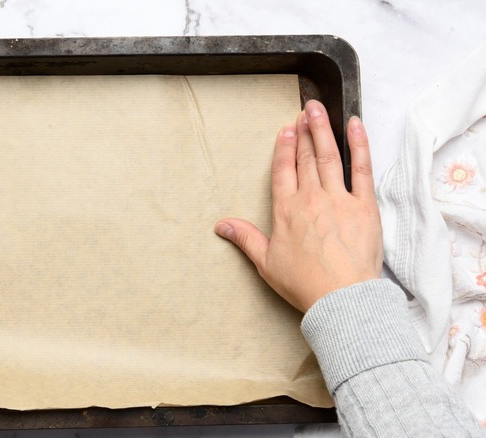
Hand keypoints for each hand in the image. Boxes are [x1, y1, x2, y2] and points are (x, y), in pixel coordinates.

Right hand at [215, 100, 382, 311]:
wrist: (341, 298)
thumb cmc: (304, 284)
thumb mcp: (266, 263)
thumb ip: (245, 238)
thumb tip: (221, 226)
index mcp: (286, 211)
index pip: (284, 170)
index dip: (284, 148)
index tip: (286, 130)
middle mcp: (310, 199)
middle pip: (305, 158)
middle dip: (305, 131)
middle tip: (305, 110)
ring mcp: (339, 199)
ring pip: (329, 156)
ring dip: (323, 130)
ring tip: (319, 110)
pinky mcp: (364, 206)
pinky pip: (362, 168)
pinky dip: (359, 144)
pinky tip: (355, 126)